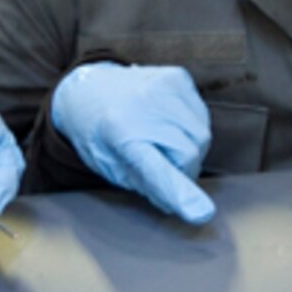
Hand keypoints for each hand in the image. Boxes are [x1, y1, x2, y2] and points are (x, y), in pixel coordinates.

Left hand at [51, 63, 215, 223]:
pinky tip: (167, 120)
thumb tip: (187, 204)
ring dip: (188, 147)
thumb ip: (148, 184)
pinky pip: (202, 116)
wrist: (88, 88)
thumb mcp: (110, 167)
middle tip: (160, 163)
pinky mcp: (177, 76)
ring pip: (201, 136)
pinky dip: (190, 127)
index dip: (180, 193)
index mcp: (118, 134)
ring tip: (160, 138)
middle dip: (182, 169)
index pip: (156, 170)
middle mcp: (142, 105)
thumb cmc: (98, 134)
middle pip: (190, 154)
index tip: (202, 214)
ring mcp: (162, 86)